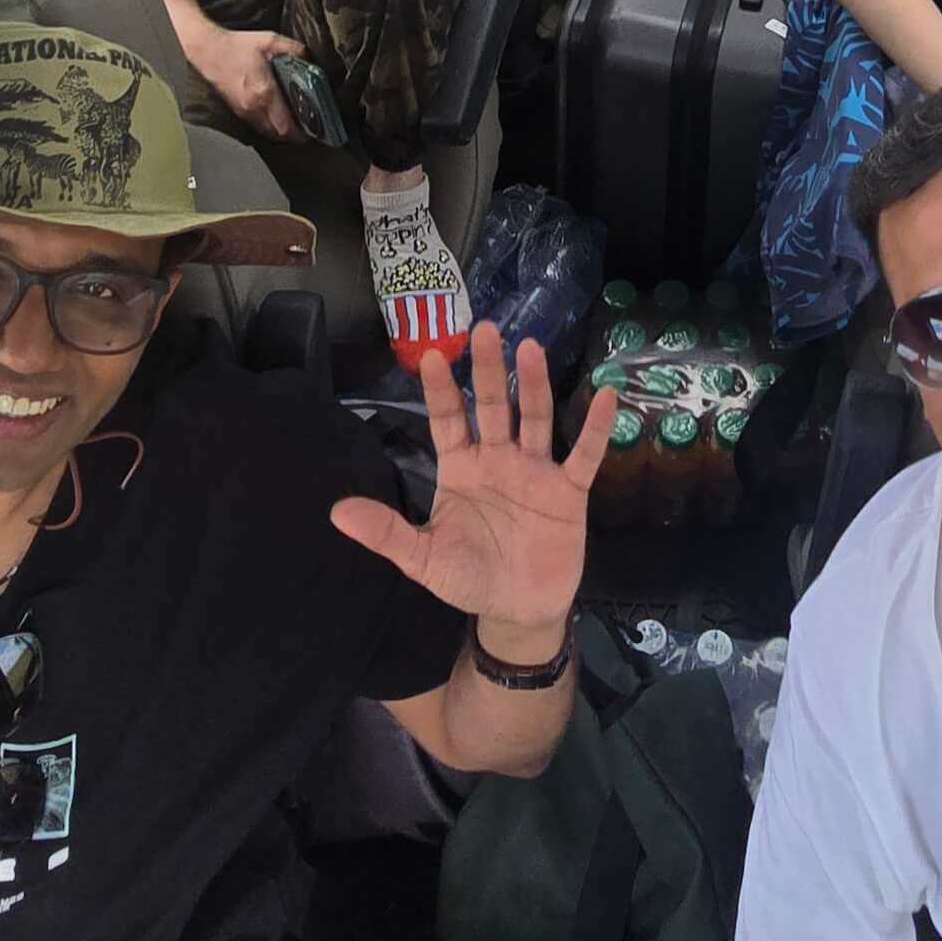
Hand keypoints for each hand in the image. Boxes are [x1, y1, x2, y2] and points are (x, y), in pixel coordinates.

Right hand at [199, 24, 297, 137]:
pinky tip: (276, 117)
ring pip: (267, 132)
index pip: (286, 126)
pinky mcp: (236, 110)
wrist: (207, 50)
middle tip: (307, 129)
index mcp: (265, 93)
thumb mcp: (270, 41)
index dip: (301, 133)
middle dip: (294, 135)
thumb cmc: (236, 46)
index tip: (313, 131)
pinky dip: (269, 126)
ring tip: (294, 125)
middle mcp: (254, 107)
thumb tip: (308, 58)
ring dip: (281, 132)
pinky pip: (257, 126)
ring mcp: (243, 111)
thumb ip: (293, 49)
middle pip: (278, 134)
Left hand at [332, 326, 610, 638]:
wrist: (517, 611)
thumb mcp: (422, 558)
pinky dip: (595, 429)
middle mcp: (498, 459)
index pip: (448, 420)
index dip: (441, 391)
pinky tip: (605, 395)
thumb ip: (386, 532)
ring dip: (533, 385)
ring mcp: (535, 471)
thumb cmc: (467, 577)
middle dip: (487, 371)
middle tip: (484, 329)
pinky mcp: (568, 492)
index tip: (432, 356)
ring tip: (530, 348)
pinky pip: (584, 455)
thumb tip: (336, 512)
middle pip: (492, 407)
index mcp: (461, 468)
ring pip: (534, 419)